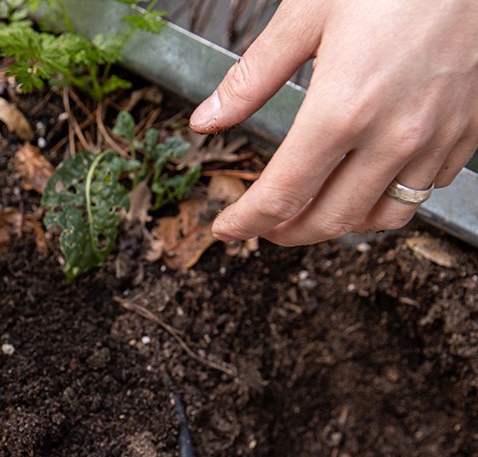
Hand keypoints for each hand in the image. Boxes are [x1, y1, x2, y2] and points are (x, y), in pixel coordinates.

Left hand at [189, 0, 477, 245]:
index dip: (246, 222)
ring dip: (342, 223)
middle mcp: (394, 134)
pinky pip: (428, 187)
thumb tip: (207, 118)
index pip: (281, 196)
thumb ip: (252, 78)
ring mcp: (438, 136)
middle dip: (288, 232)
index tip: (227, 228)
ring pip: (385, 216)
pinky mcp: (470, 128)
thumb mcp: (306, 15)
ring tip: (314, 209)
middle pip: (331, 219)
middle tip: (264, 226)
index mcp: (342, 109)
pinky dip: (393, 195)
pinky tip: (370, 178)